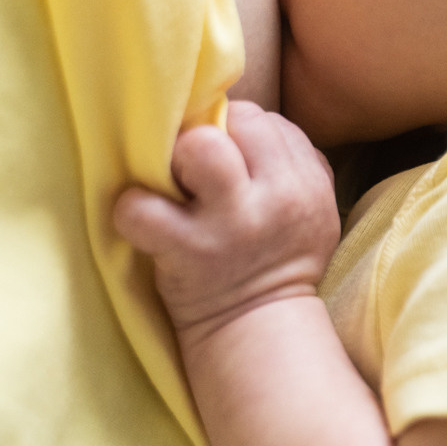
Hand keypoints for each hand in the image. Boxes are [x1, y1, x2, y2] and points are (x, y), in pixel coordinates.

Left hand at [113, 101, 338, 336]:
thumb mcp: (313, 205)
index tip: (231, 164)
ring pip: (200, 148)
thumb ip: (292, 160)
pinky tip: (145, 221)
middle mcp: (277, 198)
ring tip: (177, 187)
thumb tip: (239, 118)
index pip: (265, 122)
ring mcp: (231, 224)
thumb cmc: (280, 257)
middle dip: (210, 137)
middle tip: (199, 171)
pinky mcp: (187, 251)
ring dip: (178, 159)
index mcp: (308, 183)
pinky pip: (142, 208)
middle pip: (240, 121)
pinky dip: (133, 210)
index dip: (238, 135)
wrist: (261, 327)